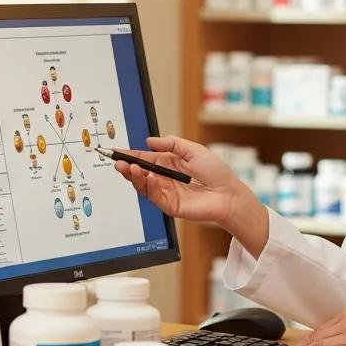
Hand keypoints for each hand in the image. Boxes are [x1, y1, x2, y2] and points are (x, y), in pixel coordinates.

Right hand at [114, 135, 267, 252]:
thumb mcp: (193, 150)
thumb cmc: (215, 172)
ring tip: (130, 168)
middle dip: (127, 167)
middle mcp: (164, 177)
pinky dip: (147, 186)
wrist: (228, 194)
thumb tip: (149, 141)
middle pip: (140, 172)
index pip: (145, 158)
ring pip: (142, 185)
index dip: (131, 155)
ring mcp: (165, 191)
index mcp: (169, 163)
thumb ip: (171, 144)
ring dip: (134, 176)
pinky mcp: (168, 204)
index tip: (118, 151)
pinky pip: (153, 196)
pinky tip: (146, 177)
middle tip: (118, 162)